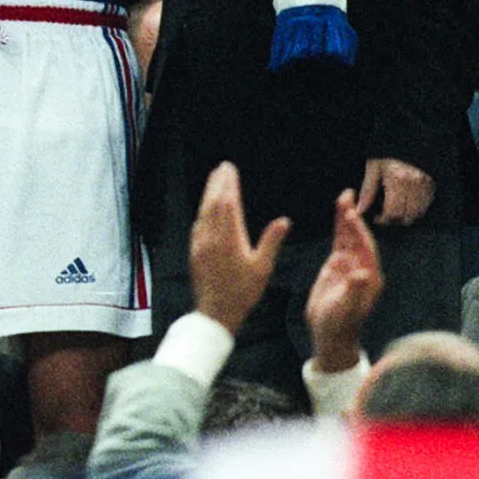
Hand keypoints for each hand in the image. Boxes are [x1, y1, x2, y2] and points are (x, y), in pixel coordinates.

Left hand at [186, 161, 288, 334]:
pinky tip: (207, 207)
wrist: (215, 311)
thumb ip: (271, 241)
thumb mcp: (263, 267)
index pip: (228, 203)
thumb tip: (283, 220)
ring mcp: (200, 242)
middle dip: (218, 183)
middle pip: (213, 202)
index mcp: (229, 238)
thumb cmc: (243, 291)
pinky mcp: (194, 250)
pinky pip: (198, 223)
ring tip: (214, 179)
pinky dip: (203, 210)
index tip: (230, 169)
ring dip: (209, 193)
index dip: (229, 184)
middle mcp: (211, 236)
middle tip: (222, 167)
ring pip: (203, 211)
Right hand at [305, 188, 384, 372]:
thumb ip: (353, 290)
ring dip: (346, 217)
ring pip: (348, 236)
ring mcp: (350, 265)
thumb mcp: (345, 308)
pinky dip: (338, 227)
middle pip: (359, 237)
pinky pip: (339, 241)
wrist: (330, 333)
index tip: (350, 215)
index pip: (366, 248)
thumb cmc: (339, 323)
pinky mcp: (337, 265)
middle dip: (354, 217)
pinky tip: (337, 214)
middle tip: (348, 196)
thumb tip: (360, 273)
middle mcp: (363, 267)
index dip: (358, 231)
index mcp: (369, 277)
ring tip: (344, 197)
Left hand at [357, 157, 433, 226]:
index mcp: (397, 180)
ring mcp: (425, 186)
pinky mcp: (432, 185)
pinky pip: (426, 205)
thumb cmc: (387, 152)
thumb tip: (359, 210)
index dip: (383, 219)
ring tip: (394, 210)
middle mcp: (414, 185)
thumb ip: (367, 191)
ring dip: (406, 216)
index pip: (392, 211)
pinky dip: (416, 209)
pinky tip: (406, 203)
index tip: (376, 218)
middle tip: (384, 215)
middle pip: (406, 216)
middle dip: (394, 219)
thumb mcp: (373, 167)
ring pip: (418, 213)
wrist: (409, 138)